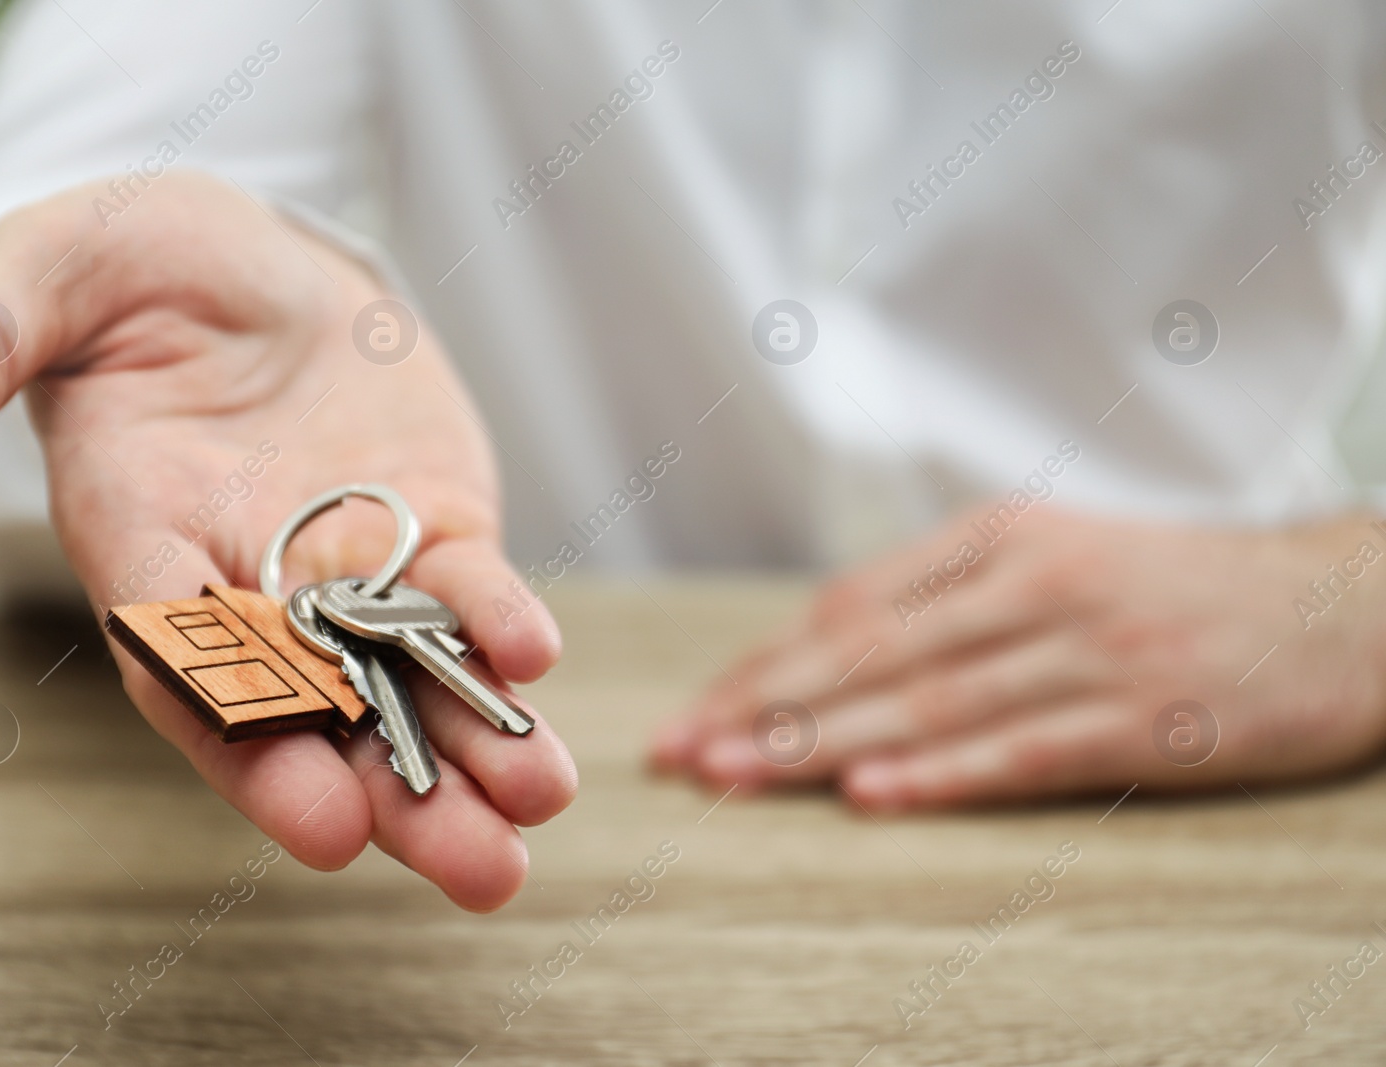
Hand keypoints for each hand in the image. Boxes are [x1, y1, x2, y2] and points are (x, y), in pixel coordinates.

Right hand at [0, 171, 575, 909]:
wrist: (241, 259)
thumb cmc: (125, 266)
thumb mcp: (42, 277)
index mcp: (140, 541)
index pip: (187, 658)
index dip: (248, 738)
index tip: (315, 818)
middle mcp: (246, 580)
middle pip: (316, 711)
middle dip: (391, 790)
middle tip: (473, 868)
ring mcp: (347, 563)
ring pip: (409, 676)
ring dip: (474, 748)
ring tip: (536, 806)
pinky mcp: (428, 521)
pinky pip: (467, 587)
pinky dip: (503, 625)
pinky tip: (539, 662)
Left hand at [651, 508, 1385, 808]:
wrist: (1338, 607)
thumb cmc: (1171, 587)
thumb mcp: (1055, 557)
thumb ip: (949, 597)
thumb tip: (825, 650)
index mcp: (998, 539)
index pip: (849, 606)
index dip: (764, 663)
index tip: (696, 713)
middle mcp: (1032, 584)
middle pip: (870, 651)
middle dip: (763, 707)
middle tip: (683, 754)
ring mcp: (1089, 649)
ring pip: (928, 700)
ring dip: (822, 743)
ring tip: (738, 778)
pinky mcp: (1147, 715)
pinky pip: (1024, 748)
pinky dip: (943, 773)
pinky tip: (873, 794)